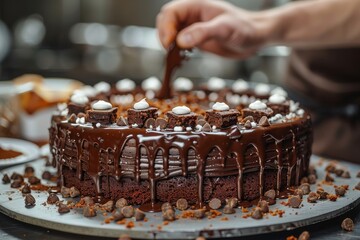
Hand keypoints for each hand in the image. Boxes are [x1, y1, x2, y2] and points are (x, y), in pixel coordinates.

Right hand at [156, 0, 273, 58]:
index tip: (170, 44)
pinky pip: (178, 43)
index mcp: (196, 5)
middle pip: (165, 21)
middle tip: (170, 52)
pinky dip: (175, 51)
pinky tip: (181, 59)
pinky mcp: (195, 39)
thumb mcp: (224, 29)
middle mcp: (191, 15)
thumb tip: (179, 41)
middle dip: (164, 35)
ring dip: (168, 45)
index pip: (171, 12)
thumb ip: (202, 33)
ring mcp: (192, 27)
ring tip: (174, 57)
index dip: (166, 27)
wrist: (254, 38)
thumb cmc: (244, 29)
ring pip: (169, 32)